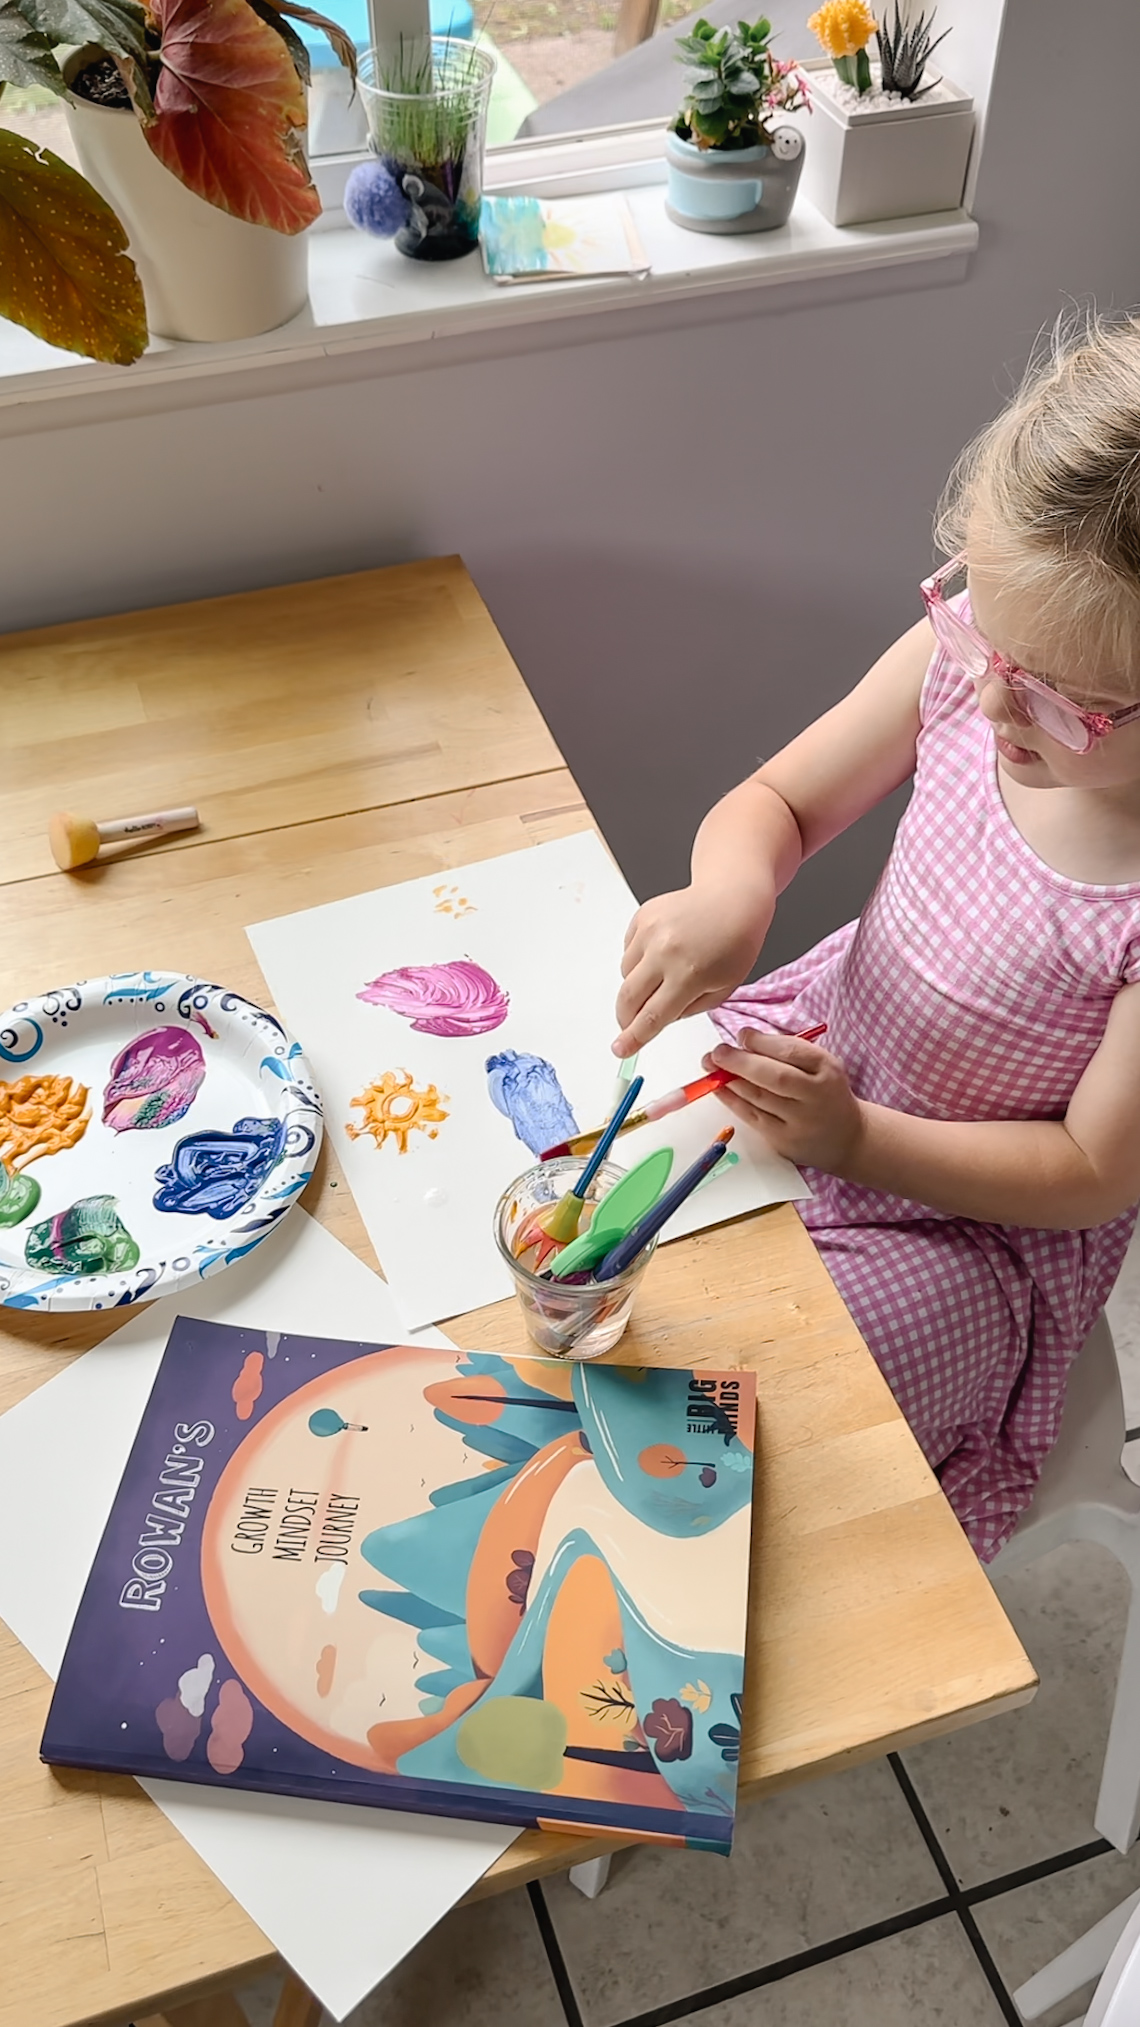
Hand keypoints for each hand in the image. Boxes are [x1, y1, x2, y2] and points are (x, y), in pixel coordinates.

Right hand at [613, 883, 773, 1056]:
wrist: (732, 897)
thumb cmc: (736, 942)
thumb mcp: (723, 987)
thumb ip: (689, 1009)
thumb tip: (658, 1019)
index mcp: (689, 974)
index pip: (653, 1016)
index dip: (634, 1038)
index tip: (620, 1049)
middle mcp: (665, 952)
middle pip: (629, 998)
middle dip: (625, 1018)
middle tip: (630, 1025)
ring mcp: (650, 932)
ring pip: (626, 975)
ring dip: (636, 986)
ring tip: (662, 976)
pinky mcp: (642, 917)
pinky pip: (628, 951)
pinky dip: (638, 960)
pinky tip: (661, 953)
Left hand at [706, 1028, 863, 1172]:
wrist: (847, 1138)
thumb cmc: (826, 1093)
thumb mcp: (821, 1065)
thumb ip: (790, 1051)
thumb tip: (745, 1041)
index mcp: (827, 1070)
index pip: (792, 1052)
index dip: (762, 1043)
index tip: (741, 1035)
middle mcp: (815, 1096)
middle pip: (774, 1077)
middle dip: (740, 1062)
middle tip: (717, 1052)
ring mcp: (800, 1121)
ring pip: (759, 1097)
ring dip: (729, 1080)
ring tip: (710, 1066)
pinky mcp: (784, 1140)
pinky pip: (752, 1117)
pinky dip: (732, 1100)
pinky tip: (719, 1088)